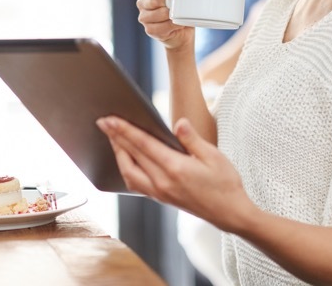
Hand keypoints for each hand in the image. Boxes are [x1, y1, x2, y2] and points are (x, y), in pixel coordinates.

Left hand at [96, 115, 254, 233]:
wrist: (230, 213)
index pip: (143, 144)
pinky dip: (126, 168)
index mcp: (175, 168)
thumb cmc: (225, 183)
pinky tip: (126, 159)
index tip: (109, 119)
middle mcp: (162, 182)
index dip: (124, 130)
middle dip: (114, 137)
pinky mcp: (161, 198)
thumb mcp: (214, 156)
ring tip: (111, 137)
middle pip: (131, 155)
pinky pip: (136, 182)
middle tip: (101, 121)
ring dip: (118, 153)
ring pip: (128, 171)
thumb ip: (192, 139)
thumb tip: (178, 123)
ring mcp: (160, 192)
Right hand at [137, 0, 192, 49]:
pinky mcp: (149, 30)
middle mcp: (143, 3)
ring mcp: (144, 17)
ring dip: (172, 16)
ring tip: (178, 17)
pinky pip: (161, 27)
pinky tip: (177, 25)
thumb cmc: (180, 10)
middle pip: (153, 0)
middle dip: (168, 3)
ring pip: (158, 14)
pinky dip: (172, 26)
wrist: (182, 30)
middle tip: (177, 7)